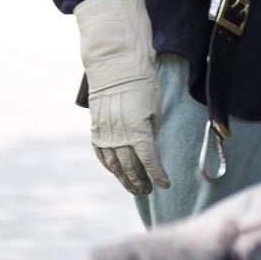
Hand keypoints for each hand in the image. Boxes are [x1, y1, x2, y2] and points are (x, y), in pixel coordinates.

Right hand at [74, 0, 169, 195]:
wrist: (116, 69)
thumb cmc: (142, 84)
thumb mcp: (155, 107)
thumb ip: (152, 129)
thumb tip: (149, 146)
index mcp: (138, 132)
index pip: (149, 161)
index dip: (157, 175)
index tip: (164, 184)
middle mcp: (119, 137)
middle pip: (130, 167)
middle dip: (140, 181)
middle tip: (147, 191)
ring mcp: (105, 135)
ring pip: (114, 165)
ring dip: (124, 178)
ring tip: (133, 187)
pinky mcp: (96, 130)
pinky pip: (101, 155)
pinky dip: (109, 166)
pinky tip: (115, 171)